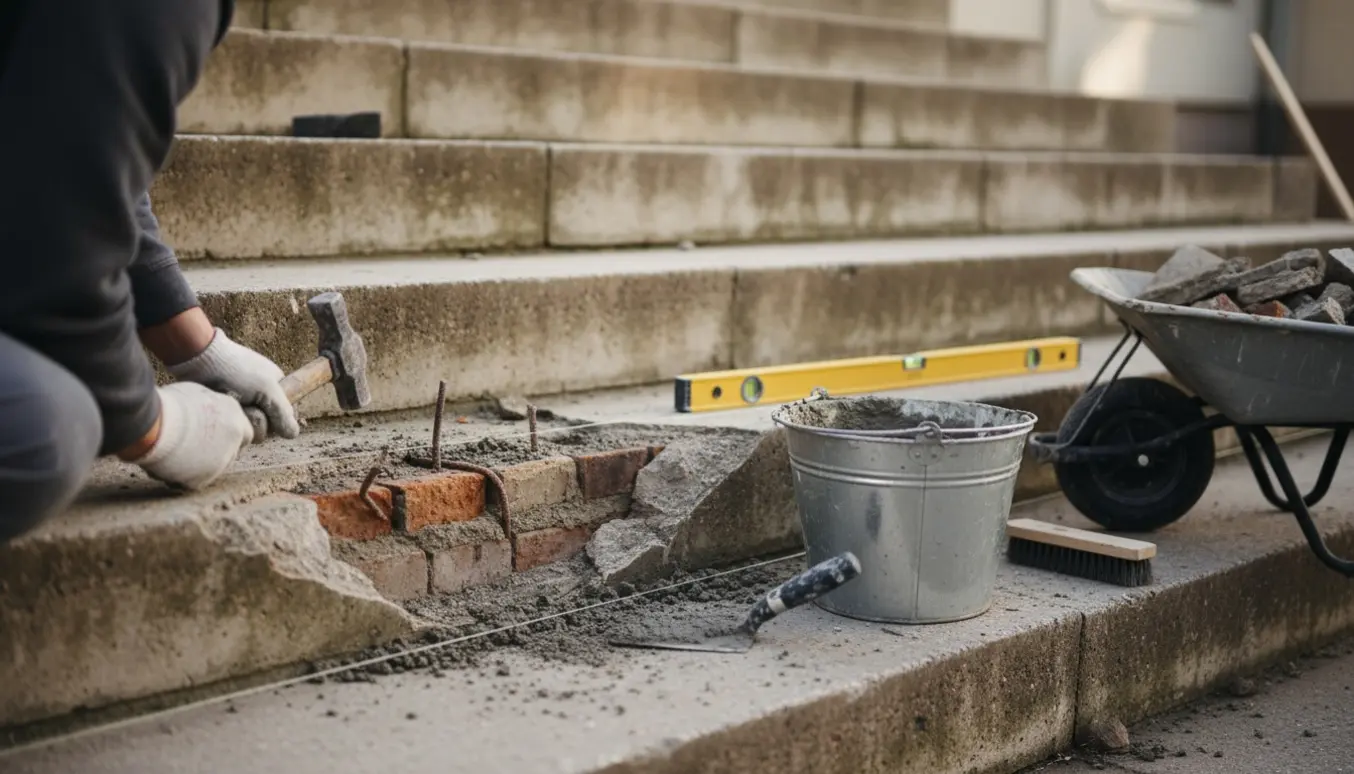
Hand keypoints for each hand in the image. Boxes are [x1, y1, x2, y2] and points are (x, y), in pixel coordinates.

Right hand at [131, 383, 253, 489]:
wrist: (153, 425)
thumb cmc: (167, 405)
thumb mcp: (194, 394)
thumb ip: (208, 406)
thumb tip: (205, 411)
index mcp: (233, 412)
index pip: (243, 430)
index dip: (228, 435)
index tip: (213, 436)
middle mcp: (234, 436)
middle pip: (232, 450)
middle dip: (215, 452)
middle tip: (191, 448)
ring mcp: (222, 459)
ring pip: (214, 467)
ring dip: (199, 463)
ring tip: (172, 453)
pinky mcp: (205, 478)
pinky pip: (194, 480)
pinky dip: (182, 476)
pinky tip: (165, 465)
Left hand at [167, 328, 300, 439]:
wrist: (198, 359)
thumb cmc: (235, 369)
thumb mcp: (267, 388)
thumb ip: (283, 412)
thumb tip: (294, 434)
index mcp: (275, 386)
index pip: (284, 416)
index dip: (276, 420)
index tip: (265, 411)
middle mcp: (259, 395)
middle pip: (265, 425)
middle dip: (255, 419)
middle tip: (245, 403)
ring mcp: (239, 401)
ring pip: (247, 426)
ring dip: (239, 418)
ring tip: (228, 403)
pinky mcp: (221, 407)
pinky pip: (229, 424)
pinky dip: (225, 419)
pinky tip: (217, 410)